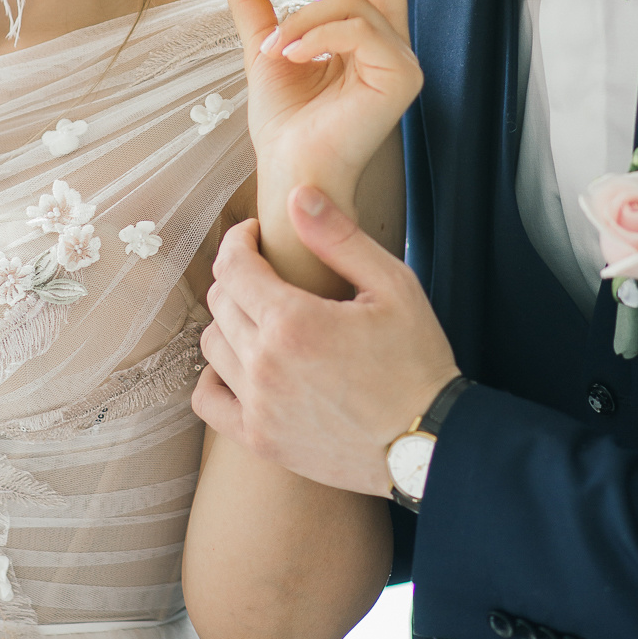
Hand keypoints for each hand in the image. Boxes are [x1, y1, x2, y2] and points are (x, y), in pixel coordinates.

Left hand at [194, 186, 460, 494]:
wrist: (429, 442)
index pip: (233, 265)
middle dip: (237, 275)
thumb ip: (339, 239)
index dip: (240, 240)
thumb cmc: (417, 361)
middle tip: (266, 272)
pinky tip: (241, 364)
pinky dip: (214, 376)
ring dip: (229, 321)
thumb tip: (297, 196)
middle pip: (220, 301)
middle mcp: (265, 365)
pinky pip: (207, 400)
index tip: (256, 235)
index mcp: (293, 322)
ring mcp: (259, 407)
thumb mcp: (393, 287)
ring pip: (212, 345)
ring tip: (261, 316)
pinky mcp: (261, 440)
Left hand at [212, 0, 422, 209]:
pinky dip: (317, 35)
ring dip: (307, 12)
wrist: (289, 171)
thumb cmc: (283, 121)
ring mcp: (401, 57)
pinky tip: (291, 57)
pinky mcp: (403, 76)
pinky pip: (361, 29)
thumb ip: (252, 3)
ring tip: (275, 44)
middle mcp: (390, 38)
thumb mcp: (262, 48)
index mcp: (364, 28)